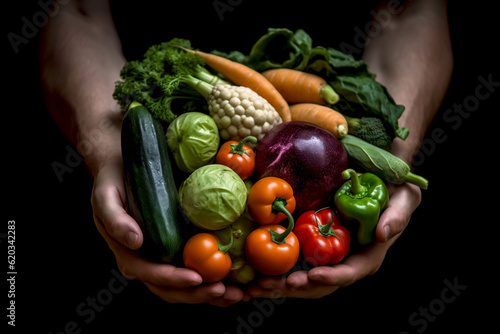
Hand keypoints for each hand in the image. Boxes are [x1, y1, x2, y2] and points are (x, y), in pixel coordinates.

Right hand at [90, 158, 244, 305]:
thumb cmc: (113, 182)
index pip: (151, 275)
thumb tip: (135, 242)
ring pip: (184, 287)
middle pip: (171, 289)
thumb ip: (116, 220)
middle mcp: (146, 261)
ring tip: (236, 294)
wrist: (121, 170)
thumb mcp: (105, 197)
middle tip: (225, 291)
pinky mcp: (176, 249)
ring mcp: (162, 258)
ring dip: (209, 294)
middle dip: (198, 294)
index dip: (173, 280)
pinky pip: (193, 270)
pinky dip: (212, 280)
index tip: (196, 279)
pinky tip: (234, 282)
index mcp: (128, 254)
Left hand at [246, 182, 420, 298]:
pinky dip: (277, 273)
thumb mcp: (403, 199)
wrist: (383, 187)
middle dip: (296, 287)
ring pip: (305, 280)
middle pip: (321, 284)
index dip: (331, 277)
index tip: (311, 275)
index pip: (349, 274)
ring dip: (280, 286)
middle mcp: (346, 263)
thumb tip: (381, 235)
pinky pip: (296, 266)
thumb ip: (395, 218)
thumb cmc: (396, 193)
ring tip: (256, 287)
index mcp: (367, 258)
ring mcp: (329, 259)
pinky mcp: (315, 250)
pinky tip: (257, 276)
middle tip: (270, 285)